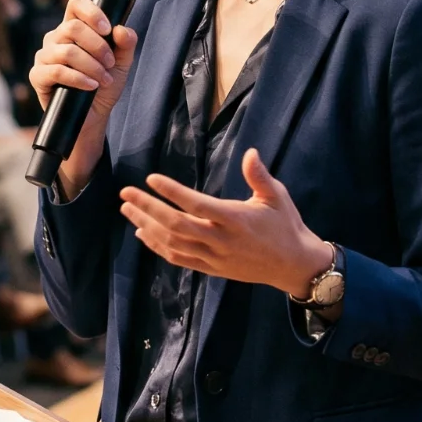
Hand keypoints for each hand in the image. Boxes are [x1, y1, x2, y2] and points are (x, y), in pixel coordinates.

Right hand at [30, 0, 138, 195]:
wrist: (93, 117)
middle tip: (110, 63)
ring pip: (66, 51)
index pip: (76, 4)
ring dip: (91, 65)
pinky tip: (90, 86)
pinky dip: (78, 78)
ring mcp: (44, 56)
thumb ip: (126, 44)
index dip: (92, 11)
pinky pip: (56, 71)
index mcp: (73, 28)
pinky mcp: (38, 76)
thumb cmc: (104, 85)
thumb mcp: (122, 64)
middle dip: (98, 46)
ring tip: (103, 80)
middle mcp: (56, 38)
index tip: (108, 29)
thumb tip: (122, 29)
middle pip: (73, 27)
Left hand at [119, 148, 331, 297]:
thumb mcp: (278, 196)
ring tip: (128, 209)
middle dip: (148, 208)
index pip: (196, 204)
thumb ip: (259, 176)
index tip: (151, 179)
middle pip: (175, 225)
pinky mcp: (212, 269)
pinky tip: (143, 233)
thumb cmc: (286, 225)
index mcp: (235, 219)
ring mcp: (214, 257)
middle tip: (126, 193)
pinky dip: (157, 247)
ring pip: (172, 243)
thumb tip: (250, 152)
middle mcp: (220, 240)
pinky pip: (179, 259)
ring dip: (147, 226)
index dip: (171, 192)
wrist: (294, 265)